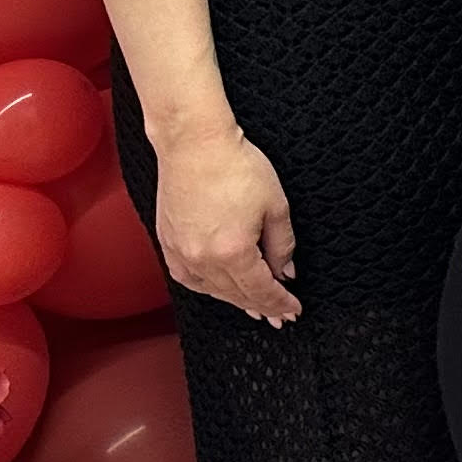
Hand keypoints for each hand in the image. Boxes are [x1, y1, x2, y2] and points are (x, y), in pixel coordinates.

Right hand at [154, 123, 298, 327]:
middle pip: (236, 295)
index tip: (294, 311)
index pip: (261, 290)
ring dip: (235, 300)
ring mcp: (180, 252)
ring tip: (254, 307)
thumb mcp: (276, 206)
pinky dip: (208, 287)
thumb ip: (282, 245)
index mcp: (232, 252)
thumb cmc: (237, 167)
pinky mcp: (167, 242)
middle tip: (279, 317)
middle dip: (261, 307)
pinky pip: (189, 277)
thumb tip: (285, 271)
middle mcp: (202, 259)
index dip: (280, 302)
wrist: (194, 145)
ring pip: (212, 290)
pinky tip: (219, 288)